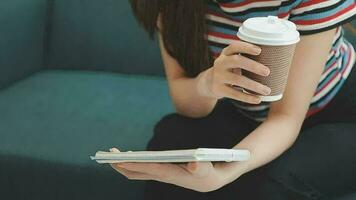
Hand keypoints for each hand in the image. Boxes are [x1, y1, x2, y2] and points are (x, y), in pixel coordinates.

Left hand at [109, 148, 245, 191]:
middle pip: (139, 173)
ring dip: (125, 164)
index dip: (136, 165)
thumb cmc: (215, 169)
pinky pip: (145, 169)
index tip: (119, 160)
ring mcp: (164, 175)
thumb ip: (203, 166)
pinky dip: (134, 163)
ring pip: (140, 172)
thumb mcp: (212, 167)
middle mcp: (166, 177)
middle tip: (106, 156)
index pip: (152, 170)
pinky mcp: (165, 172)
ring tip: (113, 154)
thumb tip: (192, 163)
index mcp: (176, 175)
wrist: (217, 178)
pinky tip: (130, 156)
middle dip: (122, 166)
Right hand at [197, 41, 270, 103]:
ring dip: (254, 85)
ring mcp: (218, 76)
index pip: (234, 46)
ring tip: (267, 90)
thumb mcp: (232, 60)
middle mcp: (220, 63)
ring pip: (237, 79)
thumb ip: (246, 58)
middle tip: (268, 71)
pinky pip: (234, 94)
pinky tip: (258, 99)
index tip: (259, 50)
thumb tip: (278, 59)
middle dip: (253, 65)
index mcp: (225, 53)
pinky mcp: (218, 89)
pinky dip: (247, 97)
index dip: (246, 47)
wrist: (208, 83)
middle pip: (236, 61)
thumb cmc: (229, 69)